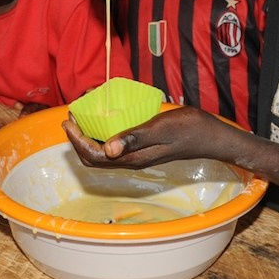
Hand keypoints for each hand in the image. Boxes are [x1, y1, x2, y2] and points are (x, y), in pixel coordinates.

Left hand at [61, 106, 231, 168]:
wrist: (210, 136)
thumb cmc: (188, 129)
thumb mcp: (160, 128)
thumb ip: (134, 138)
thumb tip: (107, 149)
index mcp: (133, 158)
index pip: (94, 156)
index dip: (77, 141)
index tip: (69, 121)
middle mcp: (132, 160)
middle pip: (94, 158)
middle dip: (77, 140)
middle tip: (70, 118)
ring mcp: (138, 156)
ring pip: (103, 153)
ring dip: (89, 137)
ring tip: (82, 117)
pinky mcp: (143, 149)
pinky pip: (115, 145)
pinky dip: (103, 134)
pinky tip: (104, 119)